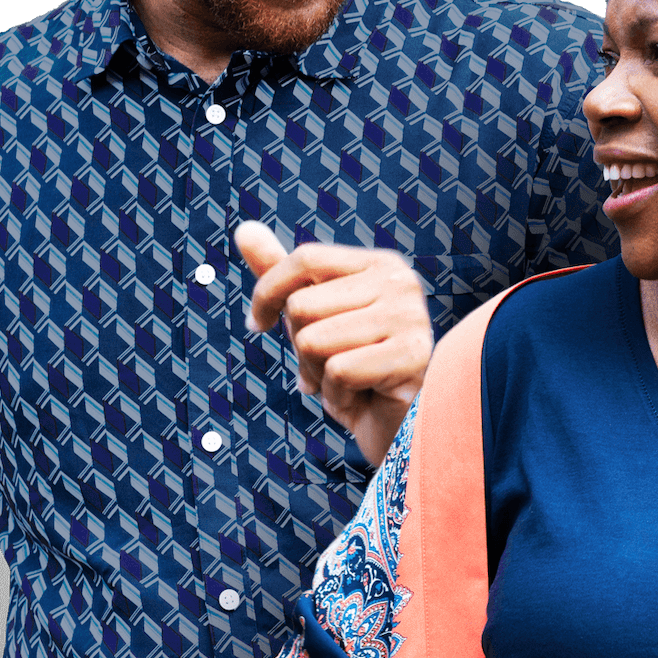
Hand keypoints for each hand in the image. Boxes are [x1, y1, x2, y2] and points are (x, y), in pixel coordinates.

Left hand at [234, 221, 432, 466]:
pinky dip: (337, 396)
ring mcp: (411, 317)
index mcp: (380, 265)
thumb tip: (243, 229)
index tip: (257, 324)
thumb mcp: (312, 319)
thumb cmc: (355, 370)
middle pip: (302, 306)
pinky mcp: (413, 356)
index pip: (305, 259)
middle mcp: (401, 282)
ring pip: (314, 341)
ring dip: (318, 375)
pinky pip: (338, 372)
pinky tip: (360, 397)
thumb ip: (282, 275)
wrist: (397, 429)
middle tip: (330, 366)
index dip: (267, 293)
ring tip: (347, 382)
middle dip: (301, 348)